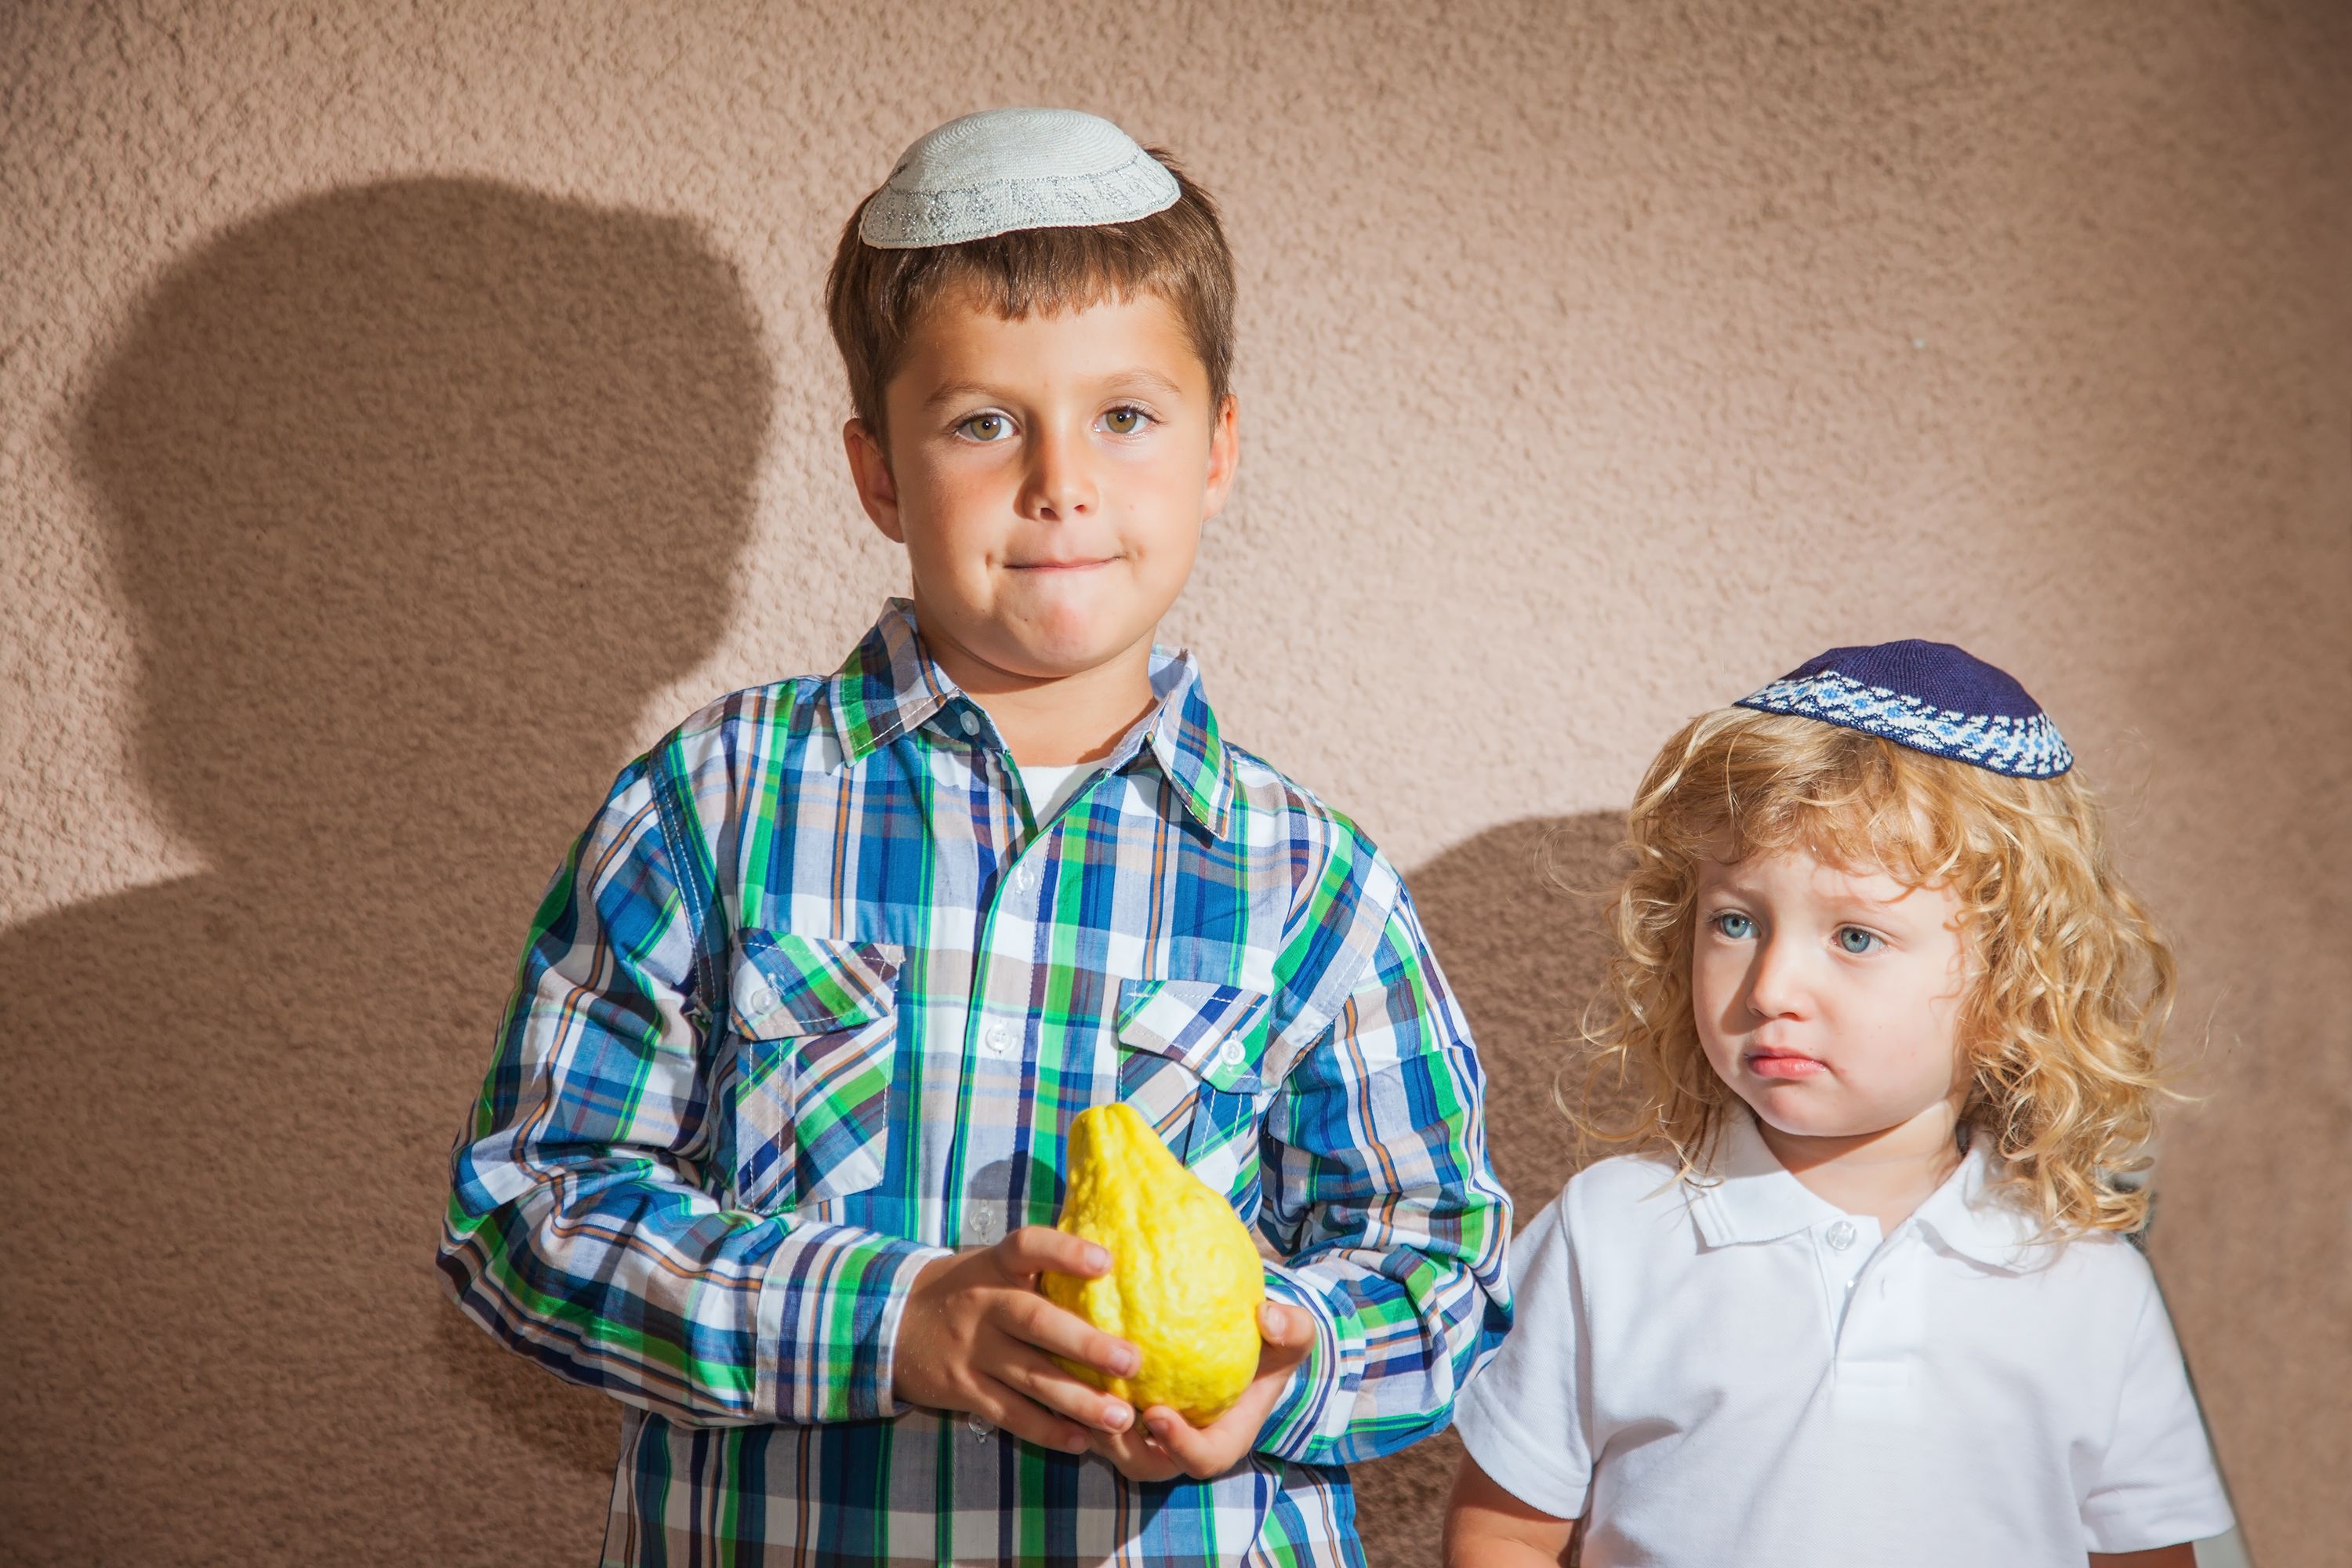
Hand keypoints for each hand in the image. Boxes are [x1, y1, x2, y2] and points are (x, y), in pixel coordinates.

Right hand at [892, 1227, 1141, 1453]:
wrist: (891, 1321)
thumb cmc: (965, 1289)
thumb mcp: (992, 1263)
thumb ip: (1041, 1264)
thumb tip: (1114, 1256)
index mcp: (995, 1264)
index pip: (1028, 1247)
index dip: (1066, 1252)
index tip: (1106, 1262)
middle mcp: (983, 1304)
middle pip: (1036, 1322)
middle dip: (1087, 1345)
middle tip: (1132, 1362)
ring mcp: (971, 1350)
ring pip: (1029, 1377)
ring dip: (1078, 1400)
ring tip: (1120, 1417)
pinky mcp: (963, 1389)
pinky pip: (1009, 1413)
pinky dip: (1047, 1430)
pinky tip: (1082, 1440)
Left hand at [1089, 1300, 1315, 1481]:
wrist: (1244, 1336)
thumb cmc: (1271, 1340)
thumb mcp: (1294, 1331)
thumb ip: (1290, 1327)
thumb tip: (1266, 1315)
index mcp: (1224, 1437)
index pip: (1204, 1459)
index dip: (1180, 1447)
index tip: (1159, 1414)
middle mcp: (1181, 1443)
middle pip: (1144, 1464)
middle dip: (1120, 1446)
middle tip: (1105, 1409)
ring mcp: (1148, 1431)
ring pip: (1108, 1443)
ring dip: (1088, 1422)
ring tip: (1071, 1387)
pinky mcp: (1123, 1407)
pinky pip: (1092, 1412)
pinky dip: (1075, 1395)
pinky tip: (1059, 1356)